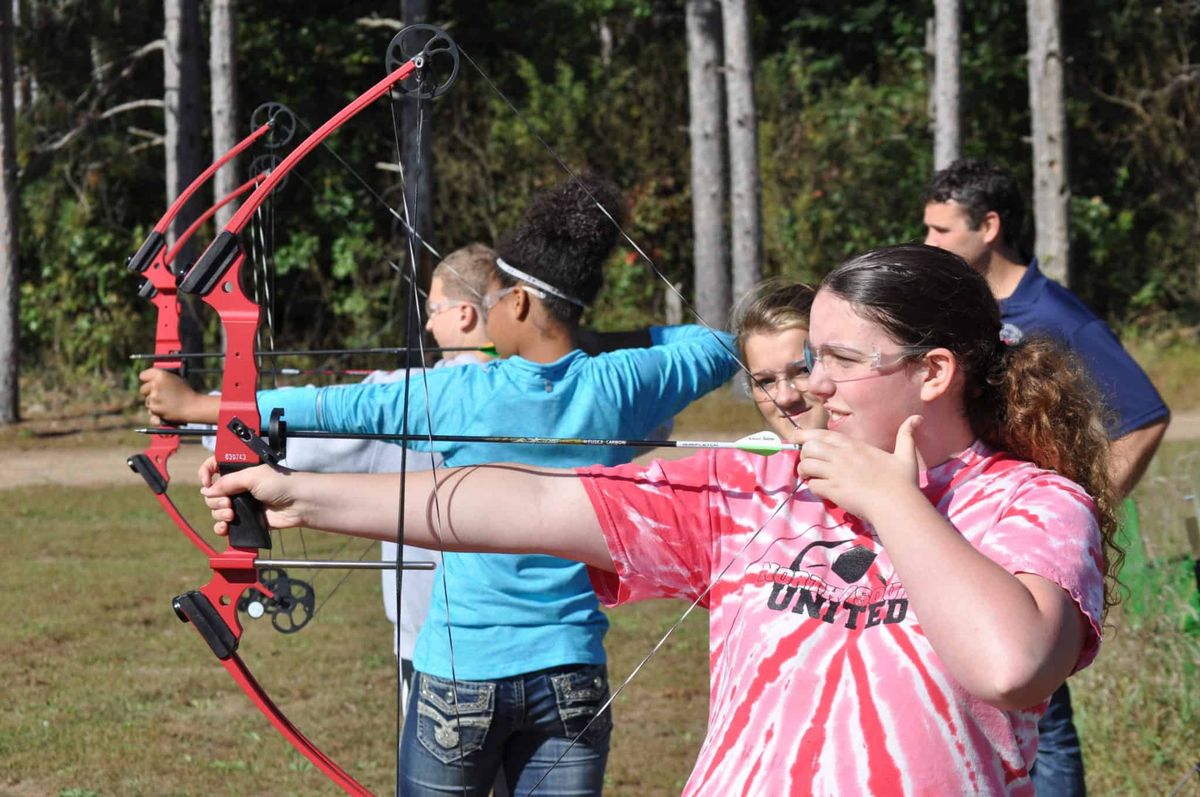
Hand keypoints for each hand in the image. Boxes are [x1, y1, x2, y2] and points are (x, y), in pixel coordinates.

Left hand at [139, 368, 199, 423]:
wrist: (193, 406)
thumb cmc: (186, 392)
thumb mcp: (176, 379)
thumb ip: (162, 378)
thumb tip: (151, 379)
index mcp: (161, 375)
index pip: (143, 375)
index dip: (147, 380)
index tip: (150, 382)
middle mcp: (155, 385)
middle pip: (143, 389)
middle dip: (149, 392)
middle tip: (160, 394)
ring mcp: (153, 398)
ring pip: (147, 401)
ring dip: (154, 402)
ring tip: (168, 403)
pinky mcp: (154, 409)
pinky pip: (150, 411)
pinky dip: (156, 412)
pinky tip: (166, 410)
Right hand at [199, 456, 302, 535]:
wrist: (300, 503)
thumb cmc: (282, 483)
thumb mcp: (252, 476)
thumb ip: (227, 482)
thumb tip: (207, 490)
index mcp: (240, 471)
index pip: (214, 468)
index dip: (206, 473)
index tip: (206, 481)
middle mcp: (239, 487)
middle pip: (213, 494)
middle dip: (216, 500)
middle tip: (229, 503)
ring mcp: (242, 504)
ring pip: (217, 510)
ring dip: (219, 514)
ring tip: (232, 514)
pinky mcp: (247, 521)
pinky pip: (225, 526)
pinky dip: (221, 528)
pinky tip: (225, 528)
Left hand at [793, 416, 924, 521]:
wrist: (897, 504)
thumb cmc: (902, 481)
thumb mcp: (905, 455)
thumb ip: (906, 435)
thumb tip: (917, 417)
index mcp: (855, 446)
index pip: (822, 434)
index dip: (805, 434)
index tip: (795, 437)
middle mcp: (842, 456)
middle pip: (809, 447)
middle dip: (803, 454)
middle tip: (808, 462)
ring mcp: (836, 473)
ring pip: (806, 465)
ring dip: (804, 471)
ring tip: (809, 476)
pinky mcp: (833, 490)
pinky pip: (812, 485)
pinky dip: (813, 487)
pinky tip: (821, 490)